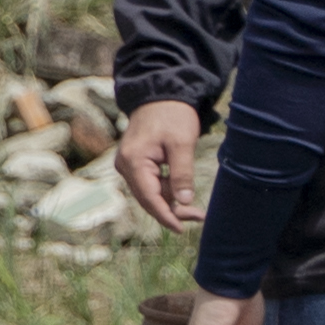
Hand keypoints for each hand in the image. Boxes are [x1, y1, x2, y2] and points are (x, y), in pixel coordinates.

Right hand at [114, 99, 205, 229]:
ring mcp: (128, 165)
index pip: (149, 197)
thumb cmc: (172, 116)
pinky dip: (167, 190)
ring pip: (149, 193)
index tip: (181, 229)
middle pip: (148, 198)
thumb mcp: (182, 144)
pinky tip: (182, 193)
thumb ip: (182, 174)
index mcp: (133, 161)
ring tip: (196, 209)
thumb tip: (184, 202)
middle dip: (171, 210)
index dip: (165, 215)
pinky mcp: (135, 163)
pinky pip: (150, 183)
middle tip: (199, 217)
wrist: (160, 95)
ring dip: (171, 201)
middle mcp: (125, 166)